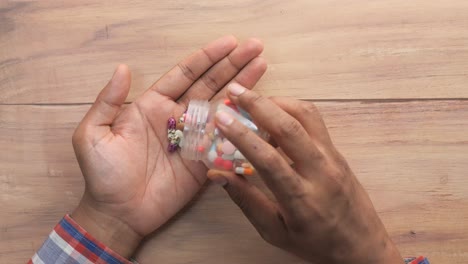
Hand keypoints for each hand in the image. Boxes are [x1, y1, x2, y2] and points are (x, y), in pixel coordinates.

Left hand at [71, 36, 266, 256]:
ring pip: (222, 108)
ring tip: (262, 66)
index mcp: (153, 105)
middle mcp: (177, 117)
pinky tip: (259, 111)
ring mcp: (193, 139)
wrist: (118, 213)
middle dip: (233, 65)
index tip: (230, 42)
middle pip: (210, 85)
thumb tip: (123, 68)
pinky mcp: (203, 161)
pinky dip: (242, 126)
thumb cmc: (102, 174)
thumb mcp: (93, 134)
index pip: (185, 75)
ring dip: (242, 88)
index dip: (207, 57)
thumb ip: (108, 101)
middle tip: (255, 47)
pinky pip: (225, 141)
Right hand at [207, 84, 403, 263]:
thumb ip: (246, 201)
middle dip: (259, 105)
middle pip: (291, 128)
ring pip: (307, 116)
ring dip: (277, 101)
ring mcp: (333, 158)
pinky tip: (274, 113)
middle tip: (234, 92)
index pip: (269, 160)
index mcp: (301, 199)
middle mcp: (321, 173)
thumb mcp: (275, 231)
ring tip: (251, 99)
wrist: (362, 245)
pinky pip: (314, 122)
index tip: (222, 118)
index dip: (243, 136)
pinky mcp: (337, 151)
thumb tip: (217, 174)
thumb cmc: (316, 243)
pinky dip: (291, 110)